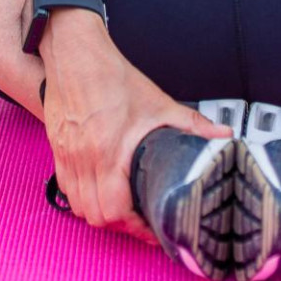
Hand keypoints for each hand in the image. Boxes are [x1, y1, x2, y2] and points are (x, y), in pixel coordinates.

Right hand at [40, 14, 232, 247]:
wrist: (75, 54)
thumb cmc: (112, 77)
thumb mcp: (157, 102)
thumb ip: (191, 124)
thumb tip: (223, 136)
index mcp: (108, 151)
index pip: (115, 210)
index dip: (136, 226)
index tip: (151, 226)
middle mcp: (83, 158)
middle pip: (96, 215)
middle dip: (120, 224)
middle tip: (140, 219)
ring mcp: (67, 155)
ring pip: (78, 206)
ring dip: (99, 212)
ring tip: (120, 208)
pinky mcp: (58, 148)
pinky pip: (65, 187)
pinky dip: (80, 196)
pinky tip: (97, 189)